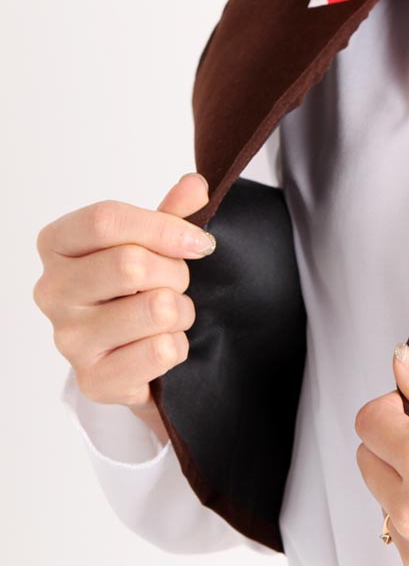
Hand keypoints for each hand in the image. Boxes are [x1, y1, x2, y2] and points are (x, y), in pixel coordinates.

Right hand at [33, 173, 217, 443]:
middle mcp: (52, 290)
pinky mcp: (94, 380)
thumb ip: (171, 215)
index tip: (200, 242)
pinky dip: (178, 348)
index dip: (165, 228)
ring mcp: (68, 339)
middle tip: (177, 286)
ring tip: (169, 318)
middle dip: (175, 274)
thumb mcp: (152, 246)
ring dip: (181, 313)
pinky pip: (162, 351)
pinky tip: (161, 347)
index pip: (107, 220)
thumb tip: (195, 186)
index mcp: (57, 245)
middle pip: (132, 264)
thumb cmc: (135, 293)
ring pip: (156, 309)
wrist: (129, 361)